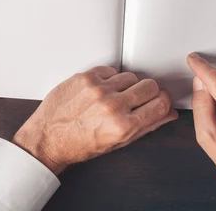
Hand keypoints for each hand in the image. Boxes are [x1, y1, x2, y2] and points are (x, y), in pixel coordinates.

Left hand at [12, 66, 177, 174]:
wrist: (48, 139)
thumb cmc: (79, 145)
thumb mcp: (117, 143)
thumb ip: (147, 126)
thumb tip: (167, 114)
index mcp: (124, 126)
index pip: (161, 103)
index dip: (163, 101)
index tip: (160, 100)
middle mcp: (113, 106)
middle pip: (150, 86)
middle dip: (148, 92)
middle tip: (138, 98)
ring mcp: (99, 90)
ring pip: (131, 76)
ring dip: (127, 85)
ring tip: (114, 96)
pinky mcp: (86, 78)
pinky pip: (110, 70)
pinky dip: (109, 78)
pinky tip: (101, 89)